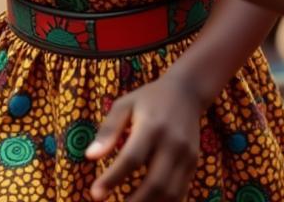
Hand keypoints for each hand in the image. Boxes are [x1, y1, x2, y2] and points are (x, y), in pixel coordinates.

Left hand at [87, 76, 201, 201]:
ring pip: (170, 193)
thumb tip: (90, 156)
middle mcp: (172, 142)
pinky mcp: (193, 164)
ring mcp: (186, 155)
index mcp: (152, 126)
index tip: (95, 194)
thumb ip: (108, 130)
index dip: (112, 179)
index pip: (132, 158)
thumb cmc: (149, 99)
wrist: (187, 92)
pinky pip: (180, 193)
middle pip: (155, 182)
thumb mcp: (125, 105)